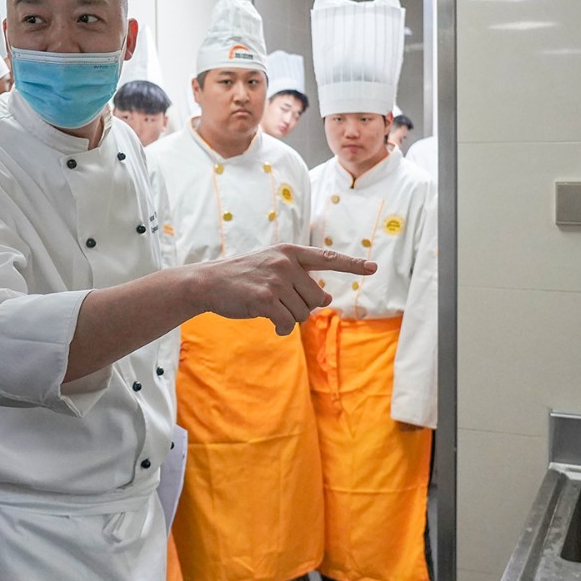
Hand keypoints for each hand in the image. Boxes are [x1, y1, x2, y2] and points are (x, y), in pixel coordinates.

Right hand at [200, 244, 375, 334]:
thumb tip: (327, 299)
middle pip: (316, 298)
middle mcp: (286, 263)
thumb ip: (299, 279)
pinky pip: (287, 323)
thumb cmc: (242, 278)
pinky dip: (281, 328)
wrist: (208, 283)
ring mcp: (276, 280)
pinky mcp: (265, 299)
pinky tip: (269, 322)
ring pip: (303, 313)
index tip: (373, 268)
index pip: (327, 258)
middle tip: (279, 303)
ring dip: (289, 318)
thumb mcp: (272, 269)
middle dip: (302, 307)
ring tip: (268, 308)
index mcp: (289, 252)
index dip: (352, 264)